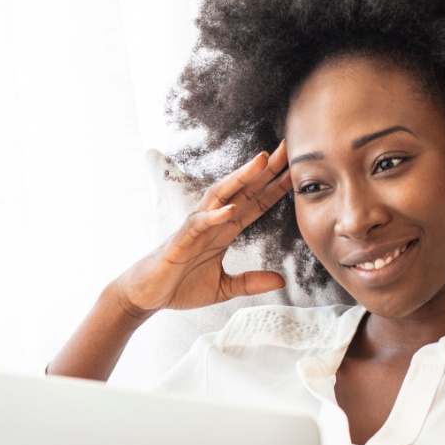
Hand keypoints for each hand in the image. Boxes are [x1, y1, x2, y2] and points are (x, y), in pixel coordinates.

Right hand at [112, 143, 292, 315]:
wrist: (149, 295)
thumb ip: (250, 282)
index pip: (255, 204)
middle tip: (288, 148)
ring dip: (241, 178)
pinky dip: (215, 215)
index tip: (296, 171)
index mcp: (224, 231)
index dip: (275, 188)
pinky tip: (230, 208)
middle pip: (243, 190)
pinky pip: (199, 223)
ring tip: (261, 162)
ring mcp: (196, 228)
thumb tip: (281, 281)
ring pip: (221, 196)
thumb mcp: (224, 287)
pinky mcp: (181, 240)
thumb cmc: (181, 286)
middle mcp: (213, 222)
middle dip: (265, 170)